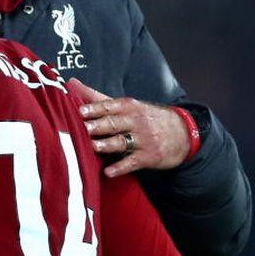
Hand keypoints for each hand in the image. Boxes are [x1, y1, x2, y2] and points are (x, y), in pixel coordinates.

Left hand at [69, 79, 189, 177]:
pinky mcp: (148, 157)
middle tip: (83, 128)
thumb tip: (71, 83)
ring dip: (108, 144)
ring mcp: (143, 140)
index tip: (80, 111)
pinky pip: (132, 162)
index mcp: (129, 107)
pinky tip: (109, 172)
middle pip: (114, 123)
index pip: (110, 106)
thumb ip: (98, 97)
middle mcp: (136, 121)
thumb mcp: (127, 105)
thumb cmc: (146, 117)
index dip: (95, 108)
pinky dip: (121, 167)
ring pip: (122, 141)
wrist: (183, 133)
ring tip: (93, 146)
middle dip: (99, 125)